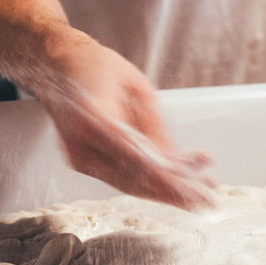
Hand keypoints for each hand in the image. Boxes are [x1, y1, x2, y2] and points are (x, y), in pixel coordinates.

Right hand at [39, 34, 215, 209]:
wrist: (57, 66)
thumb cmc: (95, 67)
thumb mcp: (137, 88)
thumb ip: (156, 129)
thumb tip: (179, 163)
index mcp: (91, 118)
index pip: (134, 158)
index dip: (168, 178)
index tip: (196, 189)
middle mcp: (79, 144)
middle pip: (132, 179)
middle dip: (174, 191)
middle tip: (208, 198)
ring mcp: (78, 156)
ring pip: (129, 184)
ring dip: (166, 191)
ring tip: (201, 193)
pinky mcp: (83, 162)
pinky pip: (121, 177)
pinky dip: (149, 182)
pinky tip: (176, 182)